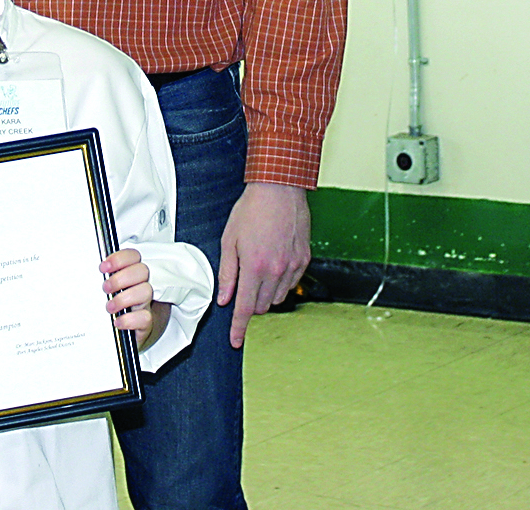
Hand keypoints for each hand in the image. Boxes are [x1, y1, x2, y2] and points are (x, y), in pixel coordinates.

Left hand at [101, 248, 166, 347]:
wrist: (120, 336)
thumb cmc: (109, 308)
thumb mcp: (104, 291)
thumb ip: (98, 280)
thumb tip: (79, 273)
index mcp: (130, 274)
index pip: (133, 256)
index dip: (120, 258)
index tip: (103, 267)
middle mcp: (140, 286)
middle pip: (142, 271)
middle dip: (121, 278)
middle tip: (105, 288)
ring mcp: (145, 304)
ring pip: (146, 291)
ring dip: (124, 298)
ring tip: (109, 307)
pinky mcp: (145, 323)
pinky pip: (145, 317)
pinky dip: (129, 319)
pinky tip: (117, 321)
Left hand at [217, 182, 310, 346]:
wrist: (279, 189)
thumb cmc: (252, 209)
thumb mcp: (230, 240)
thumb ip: (227, 272)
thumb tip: (225, 297)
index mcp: (254, 267)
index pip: (244, 308)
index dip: (239, 328)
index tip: (237, 341)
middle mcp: (275, 270)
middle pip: (261, 306)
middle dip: (250, 304)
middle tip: (244, 286)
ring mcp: (292, 266)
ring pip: (278, 298)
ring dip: (266, 295)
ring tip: (259, 272)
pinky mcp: (304, 259)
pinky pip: (292, 284)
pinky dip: (281, 283)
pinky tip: (275, 266)